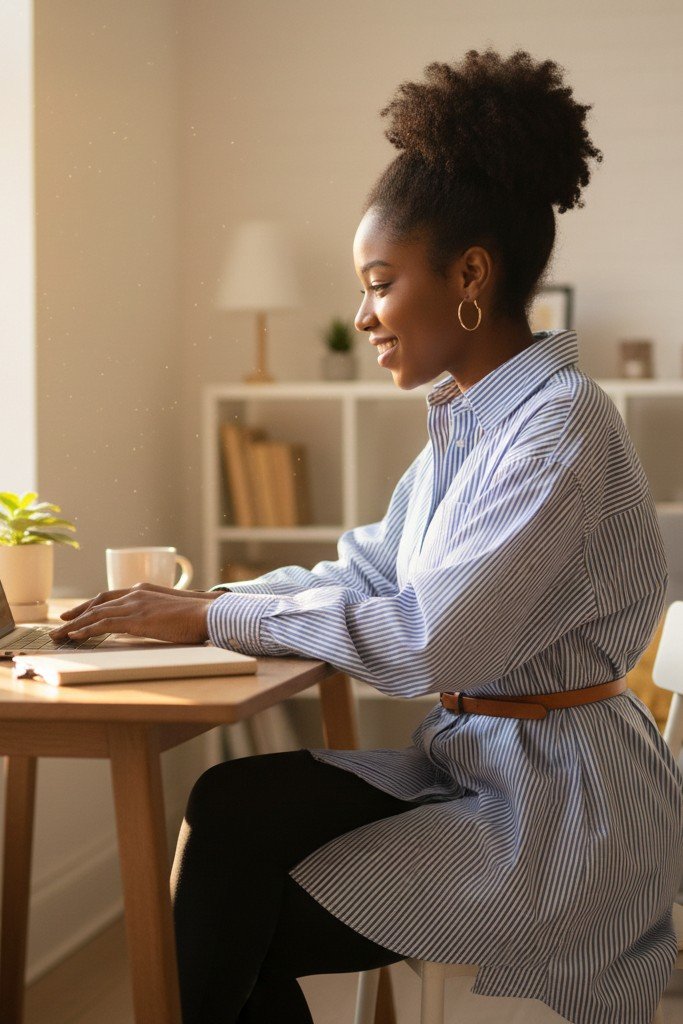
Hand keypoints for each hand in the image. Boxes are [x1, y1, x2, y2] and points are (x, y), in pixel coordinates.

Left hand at [49, 583, 223, 643]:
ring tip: (58, 635)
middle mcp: (136, 593)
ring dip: (75, 625)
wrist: (209, 613)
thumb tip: (153, 624)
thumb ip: (157, 614)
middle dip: (78, 614)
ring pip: (96, 614)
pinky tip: (74, 636)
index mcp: (144, 590)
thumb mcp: (172, 611)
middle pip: (98, 603)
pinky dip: (86, 630)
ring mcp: (135, 605)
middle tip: (61, 623)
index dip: (91, 605)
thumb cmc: (197, 615)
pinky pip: (103, 624)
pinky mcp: (137, 619)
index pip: (110, 596)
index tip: (78, 613)